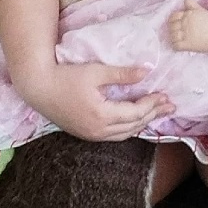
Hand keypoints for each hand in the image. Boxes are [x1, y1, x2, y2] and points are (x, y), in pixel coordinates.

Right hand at [19, 60, 173, 142]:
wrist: (37, 87)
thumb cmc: (65, 76)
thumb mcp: (96, 71)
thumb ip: (122, 74)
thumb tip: (147, 71)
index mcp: (102, 115)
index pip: (136, 113)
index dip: (152, 104)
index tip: (165, 95)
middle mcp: (98, 130)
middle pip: (133, 126)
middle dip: (153, 115)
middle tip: (170, 107)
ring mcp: (90, 135)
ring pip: (124, 134)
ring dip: (142, 124)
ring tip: (155, 114)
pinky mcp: (84, 134)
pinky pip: (113, 136)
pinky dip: (127, 129)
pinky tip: (134, 121)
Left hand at [166, 0, 207, 52]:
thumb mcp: (200, 9)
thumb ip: (191, 5)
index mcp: (186, 15)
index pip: (172, 18)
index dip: (174, 21)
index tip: (178, 25)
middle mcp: (183, 24)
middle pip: (171, 27)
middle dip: (174, 30)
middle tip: (179, 33)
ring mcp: (184, 34)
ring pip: (172, 37)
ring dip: (174, 38)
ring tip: (180, 40)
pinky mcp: (186, 44)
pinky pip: (175, 46)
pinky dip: (176, 46)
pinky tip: (182, 46)